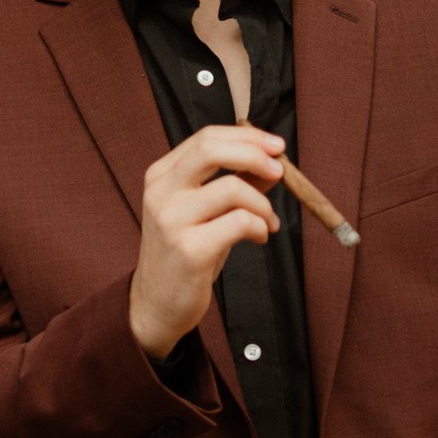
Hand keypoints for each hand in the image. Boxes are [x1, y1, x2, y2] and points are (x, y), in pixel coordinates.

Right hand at [128, 124, 285, 359]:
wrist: (157, 301)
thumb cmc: (186, 251)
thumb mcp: (206, 211)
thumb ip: (236, 182)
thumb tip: (273, 161)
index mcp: (161, 176)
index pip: (206, 137)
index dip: (247, 136)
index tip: (276, 146)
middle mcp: (160, 192)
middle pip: (210, 150)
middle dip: (255, 154)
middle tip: (280, 169)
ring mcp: (171, 220)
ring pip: (232, 188)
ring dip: (263, 204)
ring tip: (268, 221)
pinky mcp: (189, 249)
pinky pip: (240, 223)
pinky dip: (260, 227)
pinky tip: (259, 238)